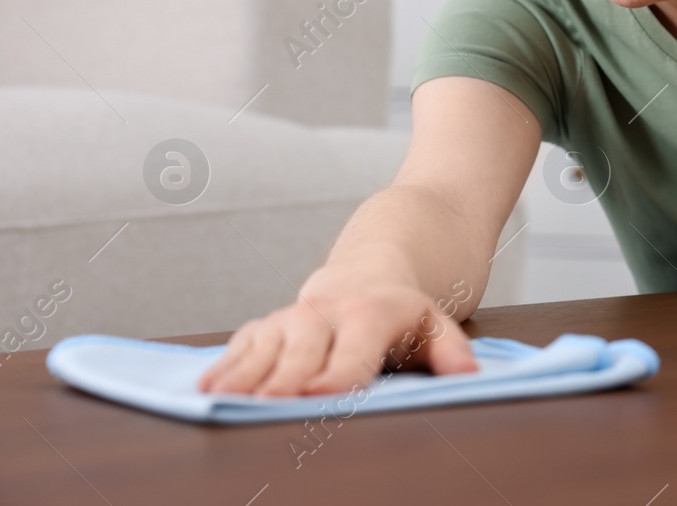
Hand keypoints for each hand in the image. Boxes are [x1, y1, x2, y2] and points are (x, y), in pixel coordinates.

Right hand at [194, 267, 478, 396]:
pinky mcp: (266, 325)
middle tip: (268, 405)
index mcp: (370, 315)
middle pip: (302, 352)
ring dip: (244, 374)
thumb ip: (452, 350)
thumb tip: (470, 374)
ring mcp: (291, 318)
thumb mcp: (436, 324)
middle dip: (285, 379)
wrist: (368, 272)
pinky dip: (224, 366)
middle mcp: (325, 314)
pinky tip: (206, 389)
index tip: (321, 396)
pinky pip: (241, 345)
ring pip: (264, 347)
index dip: (337, 375)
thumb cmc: (403, 314)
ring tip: (223, 399)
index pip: (353, 352)